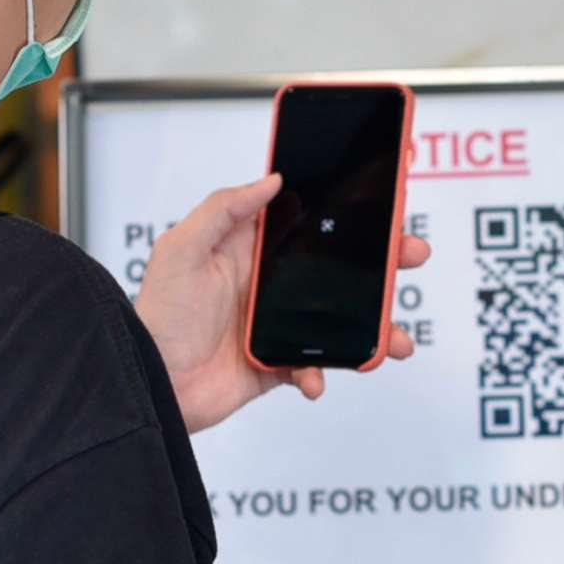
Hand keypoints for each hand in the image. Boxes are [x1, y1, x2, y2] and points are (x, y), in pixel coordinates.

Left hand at [134, 172, 432, 435]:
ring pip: (341, 319)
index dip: (346, 212)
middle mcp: (268, 285)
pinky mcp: (277, 364)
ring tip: (397, 339)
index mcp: (250, 250)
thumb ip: (225, 209)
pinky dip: (323, 373)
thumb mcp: (182, 248)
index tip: (383, 201)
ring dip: (375, 328)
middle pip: (338, 267)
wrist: (152, 383)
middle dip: (382, 262)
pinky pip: (316, 365)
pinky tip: (314, 378)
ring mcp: (276, 325)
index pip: (308, 222)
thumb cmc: (157, 315)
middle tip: (411, 254)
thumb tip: (272, 179)